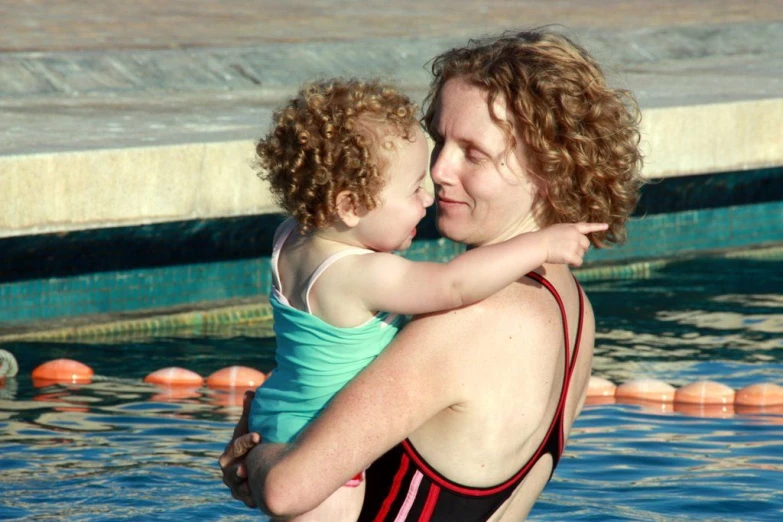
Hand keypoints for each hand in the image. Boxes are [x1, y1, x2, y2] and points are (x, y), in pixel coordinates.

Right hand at [218, 390, 261, 507]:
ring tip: (254, 481)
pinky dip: (252, 498)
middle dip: (243, 465)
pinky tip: (259, 497)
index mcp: (231, 451)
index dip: (246, 441)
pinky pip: (248, 499)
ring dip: (245, 485)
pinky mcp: (244, 497)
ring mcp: (235, 485)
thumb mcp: (251, 429)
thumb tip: (250, 391)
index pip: (236, 445)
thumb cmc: (255, 444)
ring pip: (238, 487)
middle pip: (234, 469)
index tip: (259, 435)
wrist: (260, 471)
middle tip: (253, 461)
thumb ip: (249, 412)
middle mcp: (230, 469)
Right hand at [541, 222, 607, 266]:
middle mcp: (575, 235)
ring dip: (574, 256)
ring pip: (582, 254)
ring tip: (561, 253)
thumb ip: (568, 234)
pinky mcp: (571, 255)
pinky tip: (565, 260)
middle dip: (580, 249)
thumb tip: (576, 245)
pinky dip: (574, 263)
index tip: (607, 226)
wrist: (538, 244)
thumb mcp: (557, 230)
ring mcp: (574, 245)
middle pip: (586, 245)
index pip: (587, 226)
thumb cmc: (543, 239)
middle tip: (567, 250)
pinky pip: (579, 262)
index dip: (597, 227)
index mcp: (571, 228)